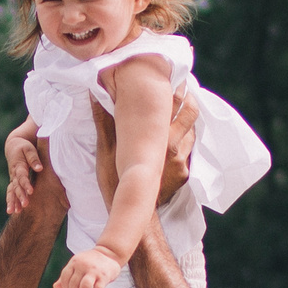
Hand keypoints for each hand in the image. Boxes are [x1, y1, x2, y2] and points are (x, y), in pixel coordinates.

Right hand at [4, 129, 43, 215]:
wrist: (13, 146)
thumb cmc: (24, 147)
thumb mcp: (29, 149)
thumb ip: (34, 159)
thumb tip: (39, 168)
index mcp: (18, 165)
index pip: (22, 176)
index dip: (26, 184)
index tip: (31, 191)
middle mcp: (14, 174)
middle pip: (16, 186)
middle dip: (20, 196)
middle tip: (25, 204)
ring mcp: (12, 179)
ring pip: (11, 191)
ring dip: (13, 201)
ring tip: (13, 211)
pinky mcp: (13, 182)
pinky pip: (10, 193)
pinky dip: (11, 201)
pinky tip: (12, 211)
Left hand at [54, 245, 123, 287]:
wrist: (109, 254)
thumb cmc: (89, 262)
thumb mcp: (76, 264)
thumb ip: (65, 276)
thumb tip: (55, 287)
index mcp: (75, 262)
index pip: (64, 277)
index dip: (65, 286)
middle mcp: (83, 265)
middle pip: (73, 284)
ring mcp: (94, 271)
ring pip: (84, 286)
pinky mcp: (104, 276)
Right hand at [93, 88, 198, 205]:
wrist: (134, 212)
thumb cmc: (116, 182)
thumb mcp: (106, 151)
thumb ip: (104, 121)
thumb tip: (95, 95)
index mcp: (158, 136)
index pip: (174, 101)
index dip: (174, 84)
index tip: (170, 74)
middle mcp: (175, 146)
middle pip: (190, 110)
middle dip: (186, 95)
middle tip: (178, 82)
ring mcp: (183, 160)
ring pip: (192, 129)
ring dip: (186, 115)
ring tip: (179, 104)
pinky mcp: (186, 172)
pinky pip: (190, 148)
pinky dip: (186, 136)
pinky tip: (177, 131)